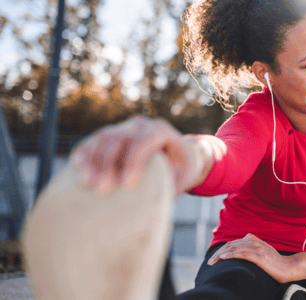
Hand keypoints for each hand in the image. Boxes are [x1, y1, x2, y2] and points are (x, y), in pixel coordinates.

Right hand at [70, 116, 211, 194]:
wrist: (176, 155)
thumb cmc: (181, 169)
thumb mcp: (183, 176)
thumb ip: (171, 183)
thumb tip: (154, 200)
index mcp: (162, 131)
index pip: (146, 140)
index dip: (134, 160)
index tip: (126, 184)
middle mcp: (141, 125)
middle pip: (121, 138)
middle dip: (109, 163)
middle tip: (103, 189)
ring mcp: (124, 127)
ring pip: (104, 138)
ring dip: (93, 160)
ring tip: (86, 183)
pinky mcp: (110, 135)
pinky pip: (94, 140)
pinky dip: (84, 152)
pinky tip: (77, 166)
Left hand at [207, 234, 305, 282]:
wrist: (288, 268)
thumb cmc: (275, 264)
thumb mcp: (263, 254)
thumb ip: (253, 251)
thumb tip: (241, 256)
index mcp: (254, 240)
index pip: (233, 242)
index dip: (223, 249)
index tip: (215, 258)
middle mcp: (254, 242)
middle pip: (231, 244)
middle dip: (218, 252)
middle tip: (210, 262)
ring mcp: (257, 248)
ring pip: (234, 248)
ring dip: (221, 255)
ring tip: (212, 262)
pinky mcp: (259, 256)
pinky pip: (242, 253)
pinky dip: (231, 254)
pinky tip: (223, 258)